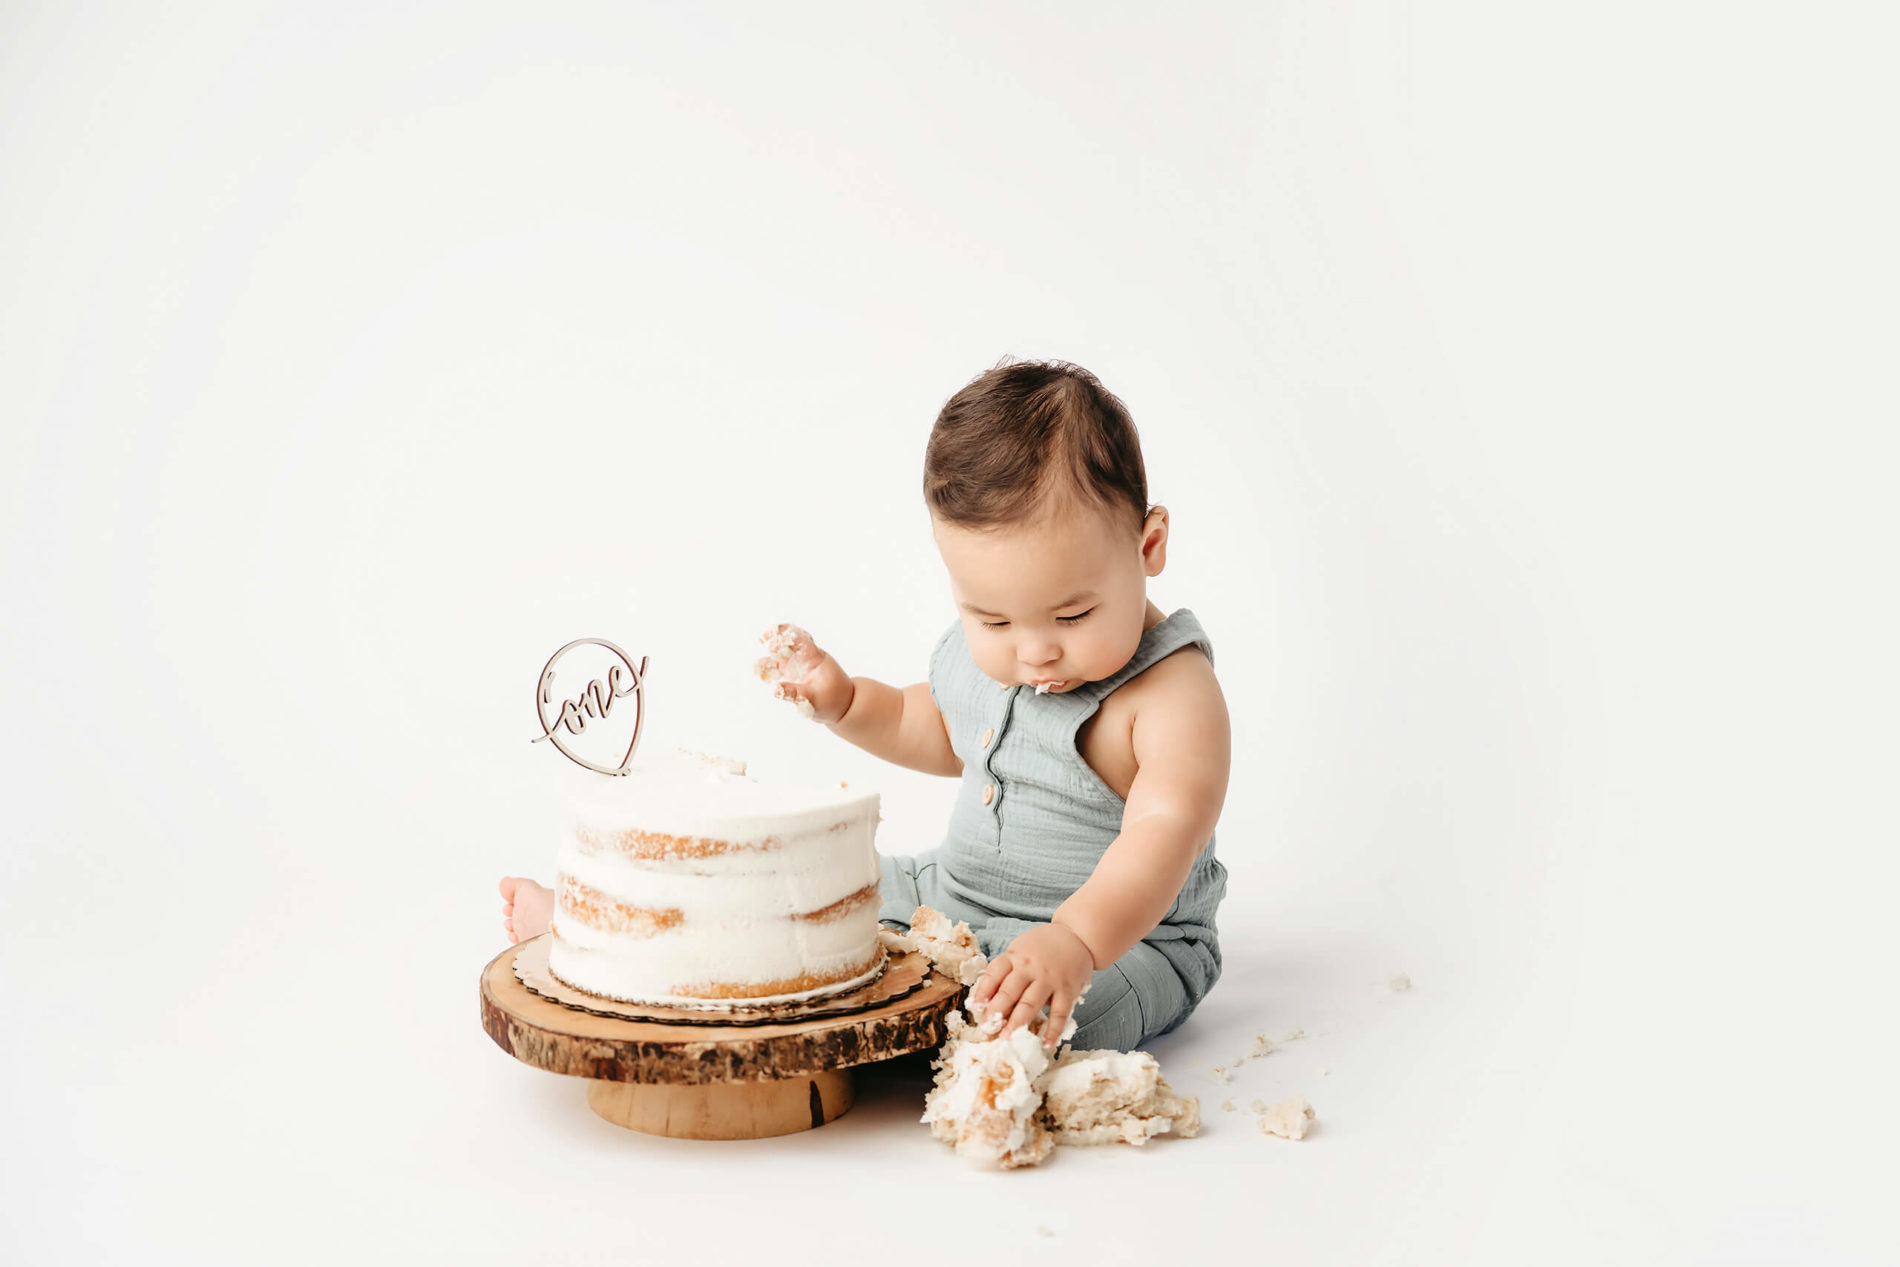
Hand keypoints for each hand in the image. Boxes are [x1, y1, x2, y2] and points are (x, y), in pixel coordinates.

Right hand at [755, 622, 854, 724]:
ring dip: (768, 658)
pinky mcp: (791, 675)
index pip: (801, 638)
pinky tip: (760, 674)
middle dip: (775, 639)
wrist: (841, 706)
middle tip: (763, 639)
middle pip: (788, 642)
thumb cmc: (833, 700)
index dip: (786, 633)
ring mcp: (797, 665)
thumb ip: (795, 693)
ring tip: (756, 668)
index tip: (772, 634)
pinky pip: (776, 668)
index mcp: (815, 657)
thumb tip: (775, 689)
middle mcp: (804, 657)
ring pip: (779, 656)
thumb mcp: (815, 699)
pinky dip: (768, 670)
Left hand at [968, 923, 1096, 1050]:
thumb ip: (1006, 972)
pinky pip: (1060, 1013)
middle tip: (986, 1029)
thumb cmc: (1042, 947)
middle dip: (996, 1012)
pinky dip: (1053, 1030)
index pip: (994, 973)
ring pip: (1031, 1003)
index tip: (975, 1008)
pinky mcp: (1068, 990)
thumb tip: (988, 1001)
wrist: (1077, 935)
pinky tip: (1046, 1044)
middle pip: (1009, 991)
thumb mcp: (1020, 951)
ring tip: (1007, 1039)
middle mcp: (1030, 967)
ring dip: (1018, 1022)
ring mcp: (1050, 979)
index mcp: (1015, 956)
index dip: (983, 991)